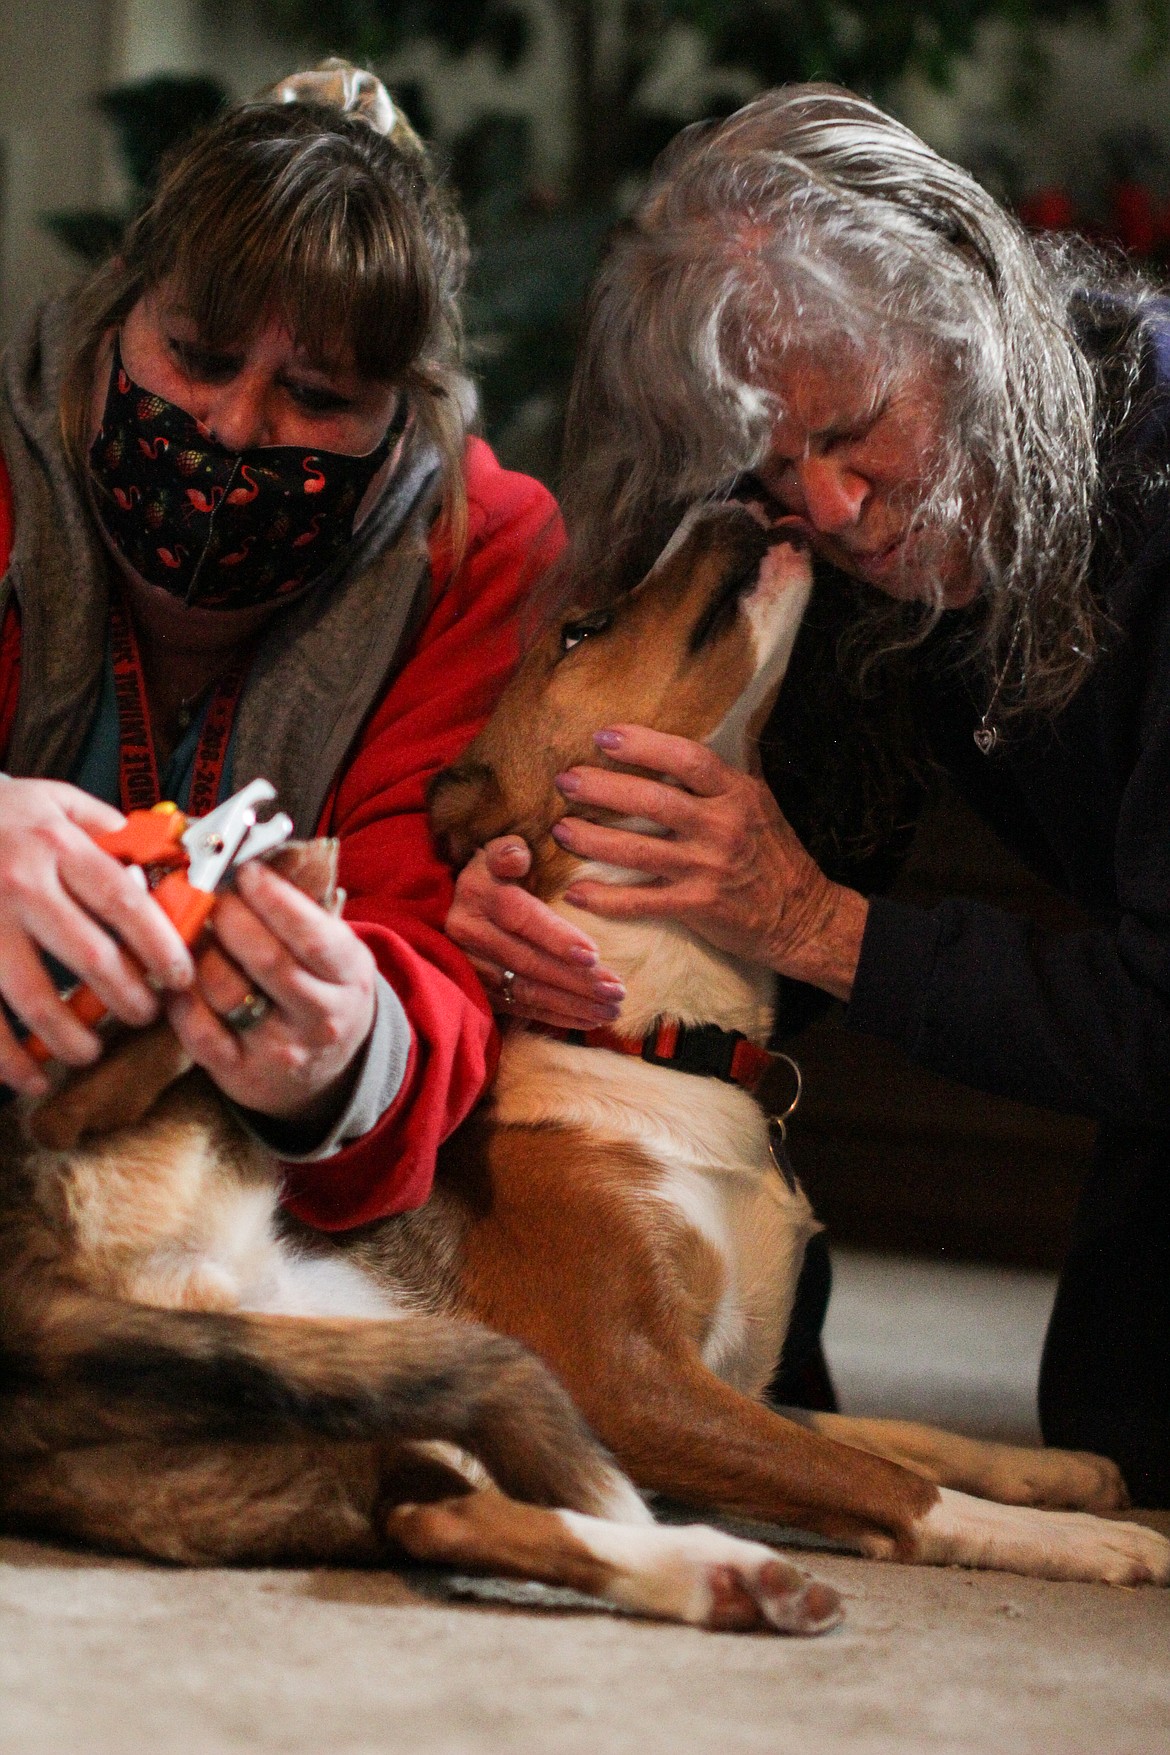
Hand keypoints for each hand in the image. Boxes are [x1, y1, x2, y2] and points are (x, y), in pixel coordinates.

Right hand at [0, 778, 194, 1093]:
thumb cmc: (3, 815)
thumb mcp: (57, 802)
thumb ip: (111, 831)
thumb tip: (169, 865)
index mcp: (58, 845)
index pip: (124, 902)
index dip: (160, 946)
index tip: (182, 977)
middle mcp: (21, 883)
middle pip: (90, 956)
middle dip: (128, 998)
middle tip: (144, 1016)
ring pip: (36, 998)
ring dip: (72, 1037)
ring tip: (90, 1052)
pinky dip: (9, 1059)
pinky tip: (32, 1077)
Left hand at [165, 859, 376, 1122]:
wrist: (325, 1071)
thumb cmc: (320, 990)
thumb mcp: (333, 953)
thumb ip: (300, 914)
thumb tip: (244, 861)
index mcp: (349, 977)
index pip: (313, 937)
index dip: (275, 900)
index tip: (246, 871)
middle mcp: (322, 1018)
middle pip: (267, 961)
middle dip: (230, 917)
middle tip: (210, 892)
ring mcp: (281, 1050)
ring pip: (227, 992)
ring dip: (200, 952)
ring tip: (190, 928)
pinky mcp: (241, 1074)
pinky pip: (198, 1031)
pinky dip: (180, 996)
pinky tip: (180, 974)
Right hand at [445, 836, 626, 1028]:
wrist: (458, 906)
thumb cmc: (494, 875)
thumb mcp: (495, 853)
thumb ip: (507, 851)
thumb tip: (518, 856)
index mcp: (479, 895)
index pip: (520, 918)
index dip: (556, 937)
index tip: (594, 955)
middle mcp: (471, 935)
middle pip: (528, 962)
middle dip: (576, 980)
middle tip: (617, 990)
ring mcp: (473, 968)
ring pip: (527, 992)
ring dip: (573, 1004)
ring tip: (612, 1009)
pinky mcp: (481, 992)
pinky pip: (522, 1009)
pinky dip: (558, 1017)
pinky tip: (590, 1020)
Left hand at [550, 725, 868, 1000]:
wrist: (802, 916)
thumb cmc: (771, 853)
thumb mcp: (755, 801)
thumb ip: (716, 777)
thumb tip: (667, 742)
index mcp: (736, 793)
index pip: (688, 757)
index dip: (644, 744)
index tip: (605, 737)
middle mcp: (723, 827)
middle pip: (653, 800)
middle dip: (603, 788)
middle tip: (565, 780)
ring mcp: (709, 868)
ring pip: (638, 849)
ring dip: (592, 839)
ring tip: (561, 830)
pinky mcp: (698, 906)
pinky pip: (642, 901)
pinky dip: (606, 899)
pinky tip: (576, 892)